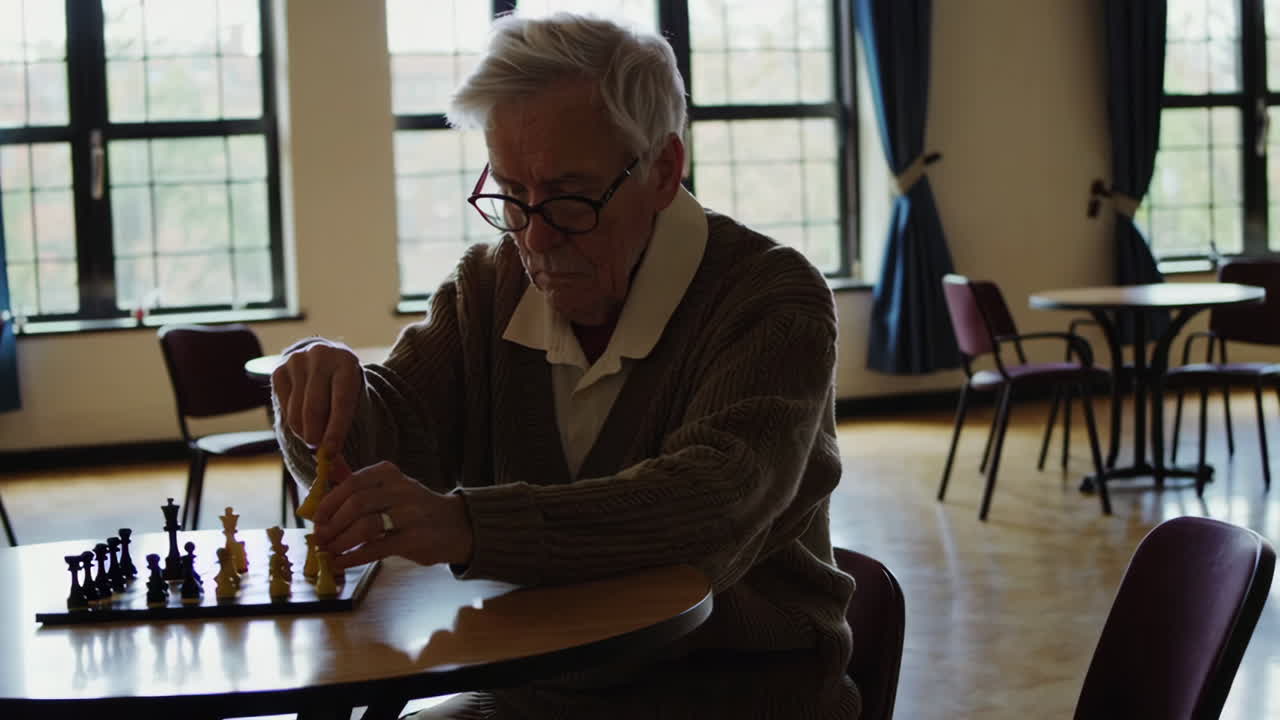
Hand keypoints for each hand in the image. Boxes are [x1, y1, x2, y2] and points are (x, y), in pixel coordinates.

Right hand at [271, 340, 362, 454]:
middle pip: (315, 408)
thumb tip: (334, 465)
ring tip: (311, 435)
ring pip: (296, 410)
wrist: (324, 361)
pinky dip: (292, 420)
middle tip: (317, 450)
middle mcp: (321, 356)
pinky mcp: (279, 370)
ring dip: (303, 431)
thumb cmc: (342, 387)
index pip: (342, 401)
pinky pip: (283, 406)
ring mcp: (297, 361)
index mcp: (346, 362)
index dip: (336, 430)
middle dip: (315, 435)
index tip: (330, 453)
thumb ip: (344, 427)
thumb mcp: (352, 399)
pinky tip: (301, 417)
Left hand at [311, 459, 474, 570]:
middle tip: (320, 538)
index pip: (352, 483)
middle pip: (357, 503)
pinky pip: (377, 548)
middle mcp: (401, 489)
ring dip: (341, 541)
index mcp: (389, 474)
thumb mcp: (390, 490)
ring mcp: (410, 514)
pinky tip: (341, 562)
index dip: (329, 503)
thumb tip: (321, 484)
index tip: (316, 519)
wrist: (456, 526)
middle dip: (332, 523)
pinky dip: (354, 557)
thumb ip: (358, 486)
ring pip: (366, 525)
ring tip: (329, 551)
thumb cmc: (414, 509)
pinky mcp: (415, 539)